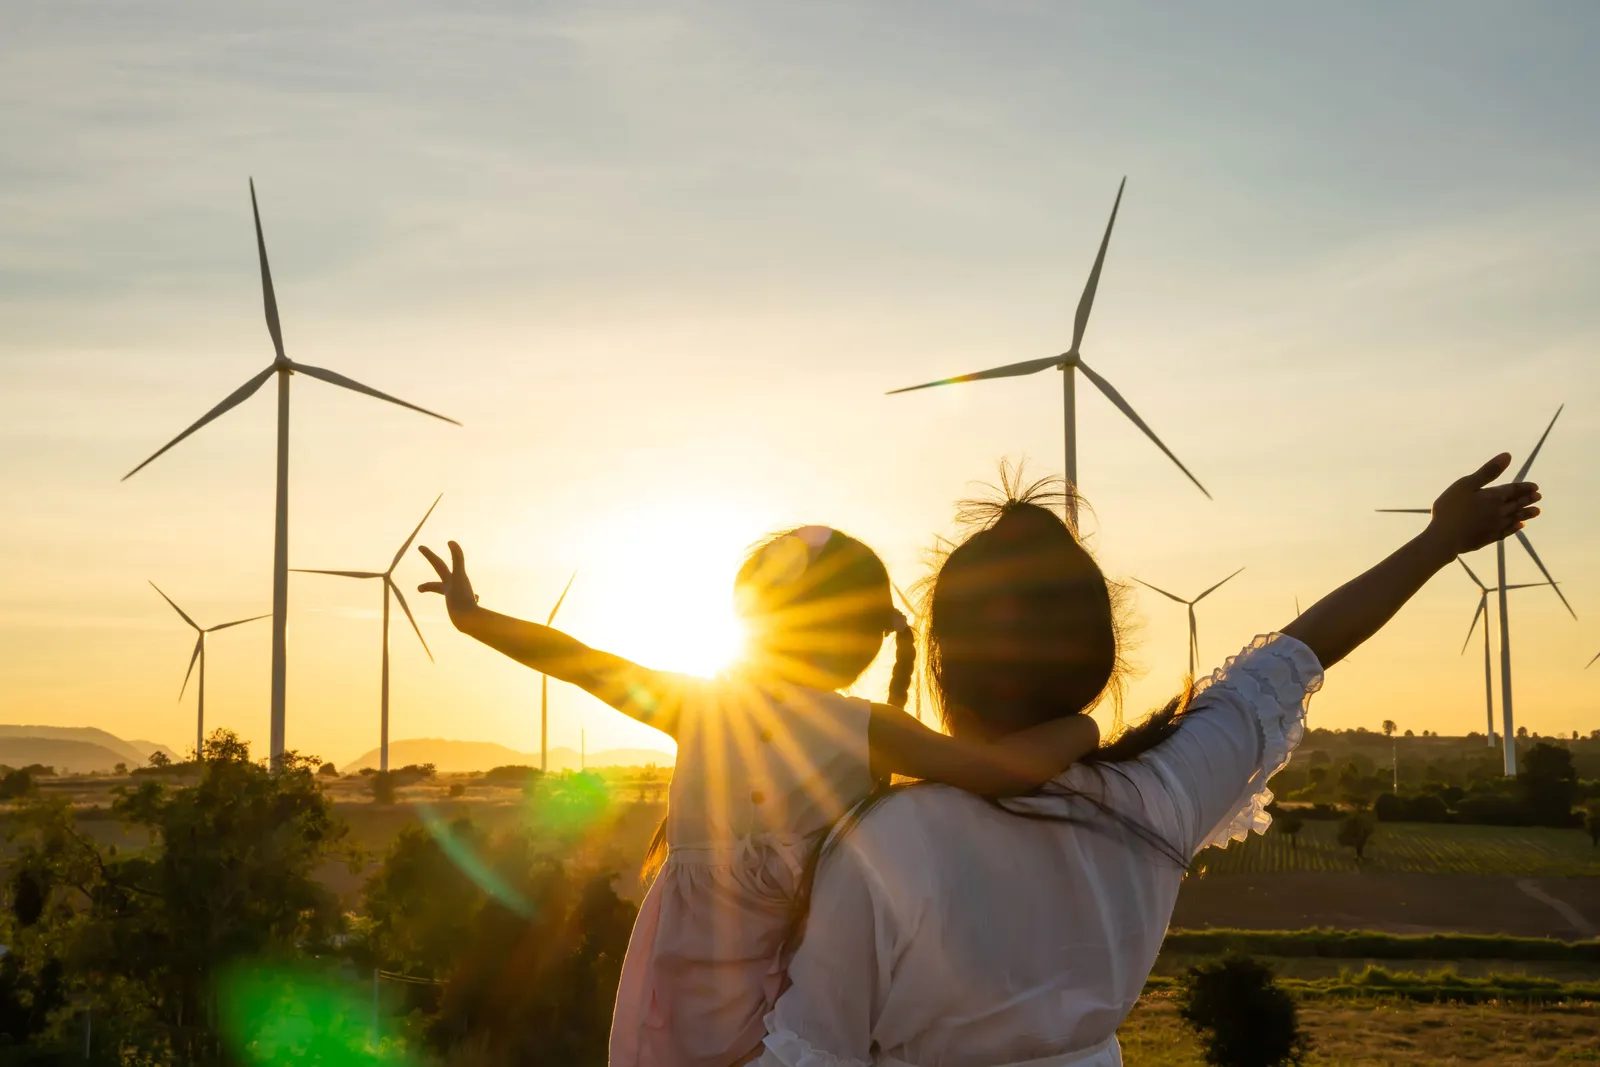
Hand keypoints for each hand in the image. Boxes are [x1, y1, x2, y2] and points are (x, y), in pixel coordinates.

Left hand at [418, 541, 479, 622]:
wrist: (467, 622)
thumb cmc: (462, 599)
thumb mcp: (460, 576)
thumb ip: (457, 558)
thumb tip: (450, 541)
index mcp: (447, 583)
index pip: (438, 564)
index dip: (429, 554)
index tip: (419, 547)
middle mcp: (450, 593)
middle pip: (437, 587)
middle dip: (429, 586)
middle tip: (419, 589)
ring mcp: (456, 603)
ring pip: (458, 595)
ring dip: (463, 593)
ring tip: (473, 597)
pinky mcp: (464, 611)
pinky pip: (470, 603)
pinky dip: (473, 601)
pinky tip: (476, 602)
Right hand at [1424, 454, 1540, 557]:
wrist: (1445, 538)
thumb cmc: (1451, 508)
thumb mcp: (1466, 484)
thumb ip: (1488, 471)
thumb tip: (1508, 456)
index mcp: (1494, 497)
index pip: (1514, 490)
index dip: (1525, 487)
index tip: (1536, 487)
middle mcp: (1500, 511)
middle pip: (1518, 504)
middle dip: (1528, 499)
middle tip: (1539, 497)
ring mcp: (1496, 526)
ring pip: (1516, 518)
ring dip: (1527, 514)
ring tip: (1537, 511)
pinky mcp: (1490, 538)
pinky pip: (1508, 531)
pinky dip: (1516, 528)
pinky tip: (1520, 526)